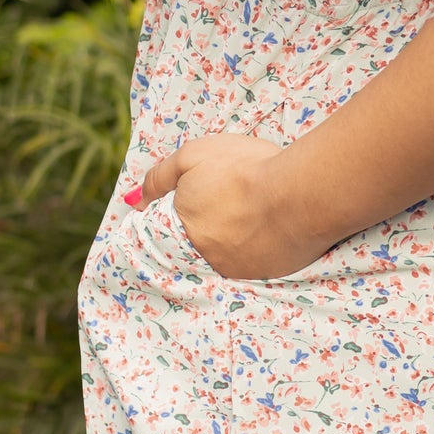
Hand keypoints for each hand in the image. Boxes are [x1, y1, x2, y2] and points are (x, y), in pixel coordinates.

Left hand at [127, 134, 331, 280]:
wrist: (299, 194)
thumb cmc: (244, 169)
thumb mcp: (193, 156)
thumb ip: (161, 177)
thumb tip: (134, 200)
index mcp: (183, 227)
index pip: (171, 227)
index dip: (189, 210)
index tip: (205, 201)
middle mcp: (204, 256)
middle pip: (200, 241)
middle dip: (213, 224)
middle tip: (235, 203)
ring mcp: (235, 270)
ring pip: (227, 254)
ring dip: (235, 239)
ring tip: (254, 215)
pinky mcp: (264, 277)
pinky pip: (255, 264)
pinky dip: (259, 249)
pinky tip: (271, 229)